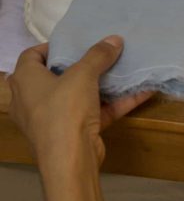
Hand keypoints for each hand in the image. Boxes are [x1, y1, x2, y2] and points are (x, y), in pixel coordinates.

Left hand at [8, 37, 151, 171]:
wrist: (70, 161)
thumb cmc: (64, 110)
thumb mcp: (83, 75)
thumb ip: (98, 55)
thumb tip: (115, 39)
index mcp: (25, 81)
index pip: (32, 56)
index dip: (52, 46)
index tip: (75, 41)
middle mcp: (33, 100)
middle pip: (57, 76)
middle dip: (81, 65)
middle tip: (99, 53)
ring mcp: (53, 119)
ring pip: (79, 96)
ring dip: (103, 84)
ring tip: (122, 67)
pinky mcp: (73, 134)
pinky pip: (95, 112)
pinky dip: (115, 103)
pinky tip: (141, 91)